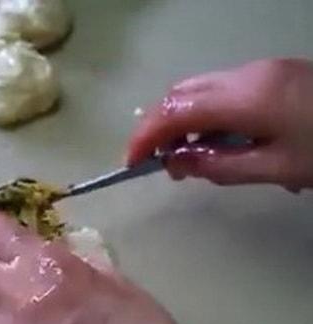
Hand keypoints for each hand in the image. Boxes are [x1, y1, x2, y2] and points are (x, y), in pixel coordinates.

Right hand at [128, 58, 312, 190]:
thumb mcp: (277, 168)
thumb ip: (220, 167)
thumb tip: (175, 163)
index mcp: (246, 98)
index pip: (174, 111)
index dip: (145, 136)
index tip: (131, 166)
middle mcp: (247, 75)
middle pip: (181, 93)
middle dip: (158, 126)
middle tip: (158, 165)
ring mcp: (261, 70)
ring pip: (199, 88)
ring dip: (181, 120)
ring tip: (187, 158)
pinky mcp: (274, 74)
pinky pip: (222, 89)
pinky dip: (204, 113)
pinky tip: (217, 141)